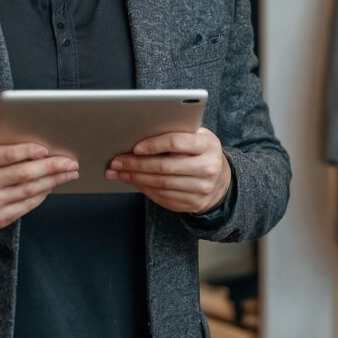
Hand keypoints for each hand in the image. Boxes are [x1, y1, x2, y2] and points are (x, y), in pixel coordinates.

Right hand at [0, 119, 78, 227]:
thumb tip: (14, 124)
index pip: (9, 156)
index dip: (30, 152)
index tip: (47, 148)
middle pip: (25, 176)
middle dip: (52, 168)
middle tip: (71, 162)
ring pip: (28, 193)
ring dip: (52, 183)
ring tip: (68, 174)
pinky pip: (24, 208)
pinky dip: (39, 197)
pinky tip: (50, 187)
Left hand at [105, 127, 230, 213]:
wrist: (222, 180)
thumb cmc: (201, 152)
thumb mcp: (197, 137)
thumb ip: (178, 133)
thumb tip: (140, 133)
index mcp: (208, 145)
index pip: (176, 142)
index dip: (153, 145)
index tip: (134, 147)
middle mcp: (208, 168)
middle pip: (164, 166)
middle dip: (136, 164)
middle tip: (116, 162)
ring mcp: (202, 188)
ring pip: (161, 184)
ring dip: (136, 178)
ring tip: (119, 173)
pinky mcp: (194, 203)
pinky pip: (164, 197)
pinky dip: (145, 189)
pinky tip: (134, 182)